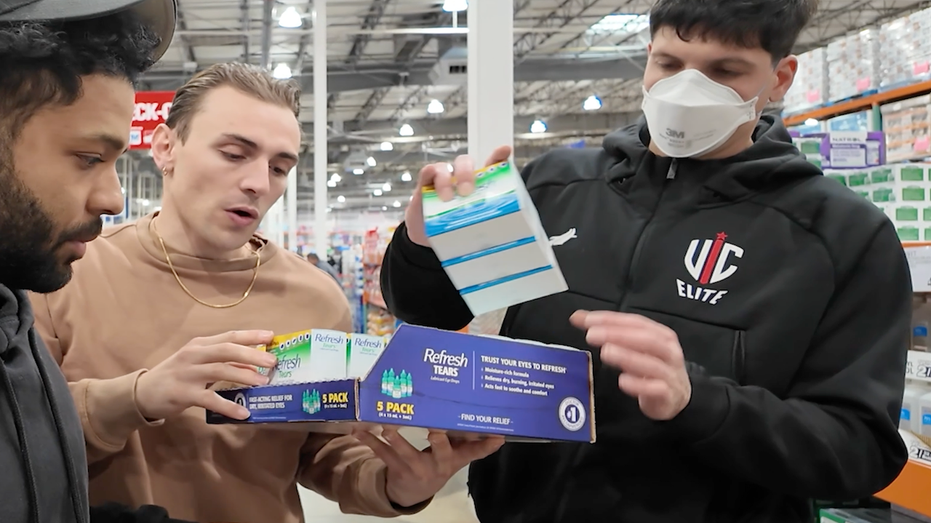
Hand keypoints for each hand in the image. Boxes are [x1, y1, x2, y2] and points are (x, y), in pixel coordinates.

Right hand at [135, 330, 276, 420]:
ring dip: (245, 376)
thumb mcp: (198, 363)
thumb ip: (223, 362)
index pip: (229, 336)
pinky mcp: (183, 394)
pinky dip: (228, 406)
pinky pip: (210, 399)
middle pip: (228, 350)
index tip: (271, 336)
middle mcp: (194, 355)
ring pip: (221, 370)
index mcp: (200, 344)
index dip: (251, 335)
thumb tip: (253, 365)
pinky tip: (244, 413)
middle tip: (273, 362)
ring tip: (263, 382)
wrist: (142, 393)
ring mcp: (188, 374)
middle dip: (252, 354)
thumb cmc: (176, 375)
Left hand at [353, 427, 504, 507]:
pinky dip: (370, 440)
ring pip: (405, 451)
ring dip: (395, 438)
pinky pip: (382, 453)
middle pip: (440, 451)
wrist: (416, 492)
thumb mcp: (458, 457)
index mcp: (454, 459)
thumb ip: (474, 443)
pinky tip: (360, 430)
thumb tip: (500, 431)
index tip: (496, 436)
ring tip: (387, 426)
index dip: (484, 445)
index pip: (473, 451)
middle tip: (435, 428)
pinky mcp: (396, 467)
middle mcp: (437, 464)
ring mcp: (415, 467)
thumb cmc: (440, 465)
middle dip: (438, 440)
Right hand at [405, 145, 512, 245]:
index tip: (505, 150)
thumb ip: (486, 221)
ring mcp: (442, 179)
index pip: (490, 165)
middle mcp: (460, 177)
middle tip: (467, 191)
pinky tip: (432, 183)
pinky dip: (430, 175)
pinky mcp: (426, 184)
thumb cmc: (455, 225)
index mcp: (477, 184)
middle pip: (465, 163)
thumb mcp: (473, 223)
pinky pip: (427, 172)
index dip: (498, 156)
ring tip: (447, 198)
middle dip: (466, 173)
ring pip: (446, 168)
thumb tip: (506, 233)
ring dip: (446, 180)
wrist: (429, 235)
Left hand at [571, 310, 690, 420]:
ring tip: (606, 352)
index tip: (587, 320)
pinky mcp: (667, 395)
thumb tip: (578, 318)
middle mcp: (668, 351)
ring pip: (651, 364)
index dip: (611, 320)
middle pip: (646, 339)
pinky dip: (639, 385)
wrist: (677, 396)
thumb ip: (608, 331)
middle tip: (592, 335)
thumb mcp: (634, 346)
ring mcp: (669, 373)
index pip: (635, 322)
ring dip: (627, 356)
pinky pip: (655, 389)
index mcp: (660, 334)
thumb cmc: (652, 366)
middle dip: (618, 335)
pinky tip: (623, 381)